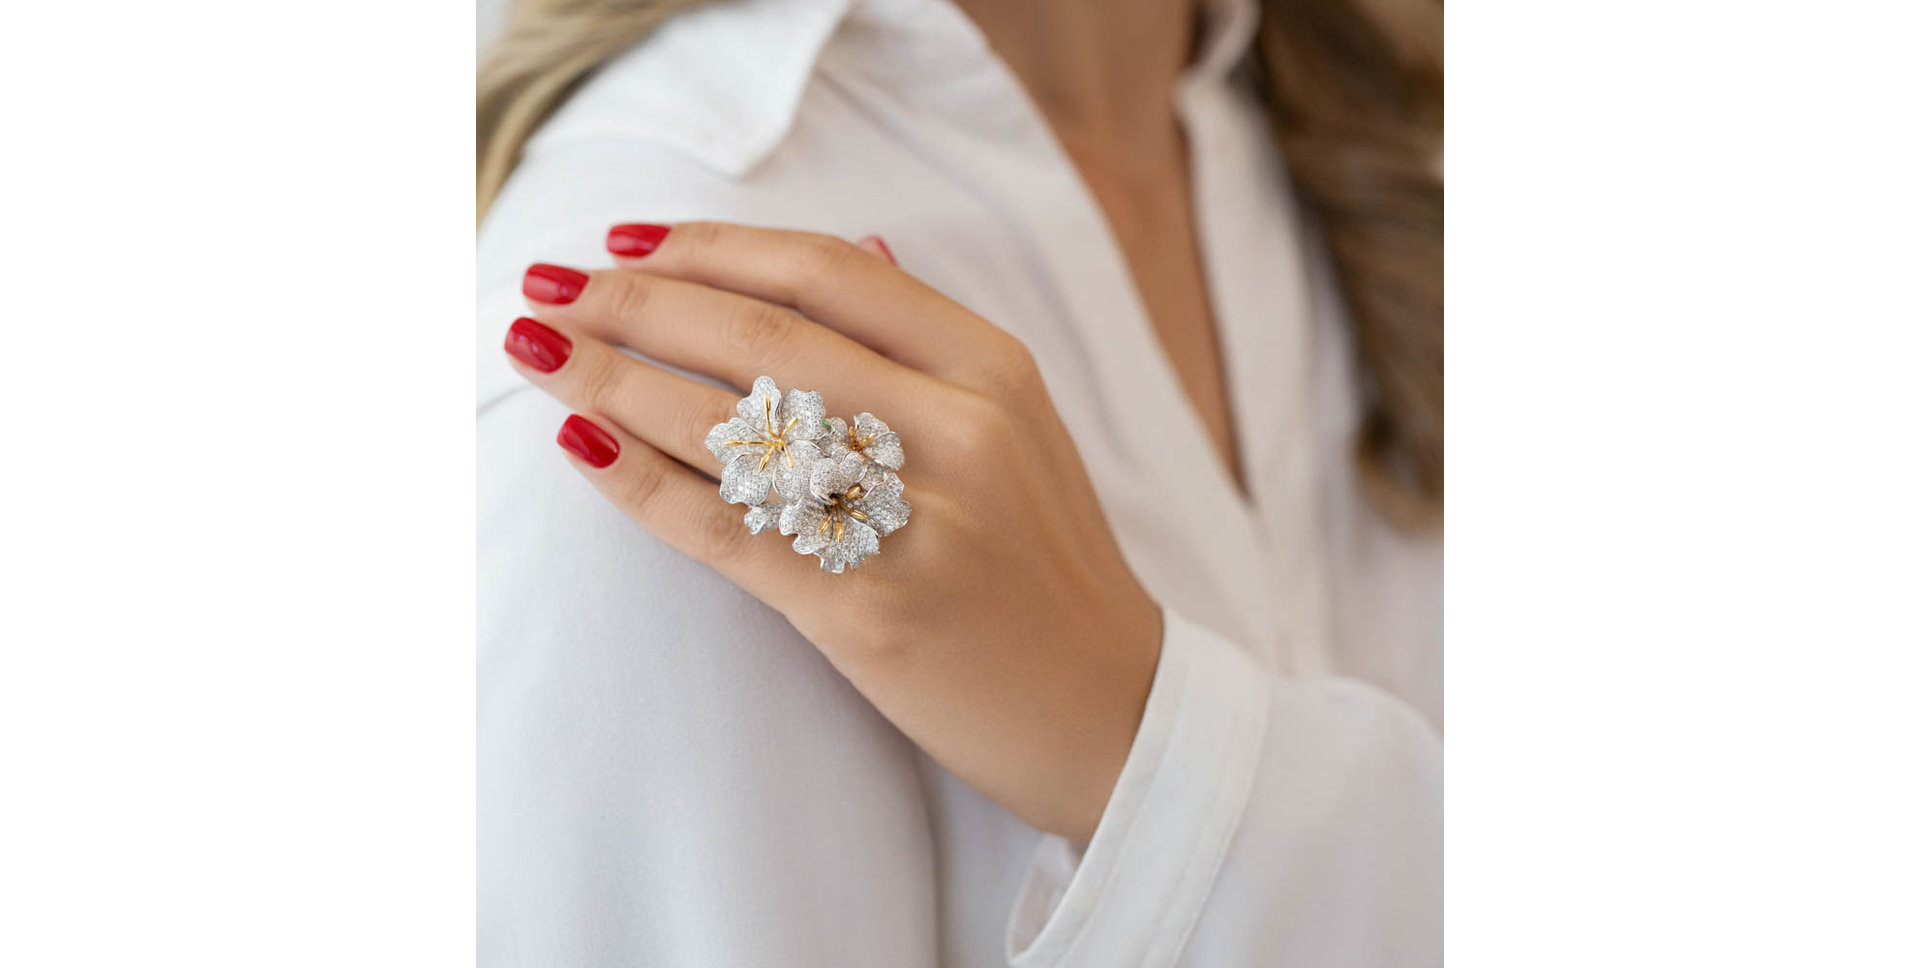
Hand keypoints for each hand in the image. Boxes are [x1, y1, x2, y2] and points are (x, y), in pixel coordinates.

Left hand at [504, 222, 1161, 839]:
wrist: (1107, 710)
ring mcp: (916, 520)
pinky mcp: (869, 609)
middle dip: (634, 303)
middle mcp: (958, 428)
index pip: (825, 272)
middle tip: (549, 289)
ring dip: (611, 379)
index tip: (624, 241)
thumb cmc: (1043, 564)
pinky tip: (580, 443)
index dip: (710, 246)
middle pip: (761, 337)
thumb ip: (932, 342)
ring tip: (537, 352)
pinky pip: (725, 528)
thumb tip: (858, 244)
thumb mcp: (1020, 427)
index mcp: (992, 368)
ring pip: (731, 425)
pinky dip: (638, 479)